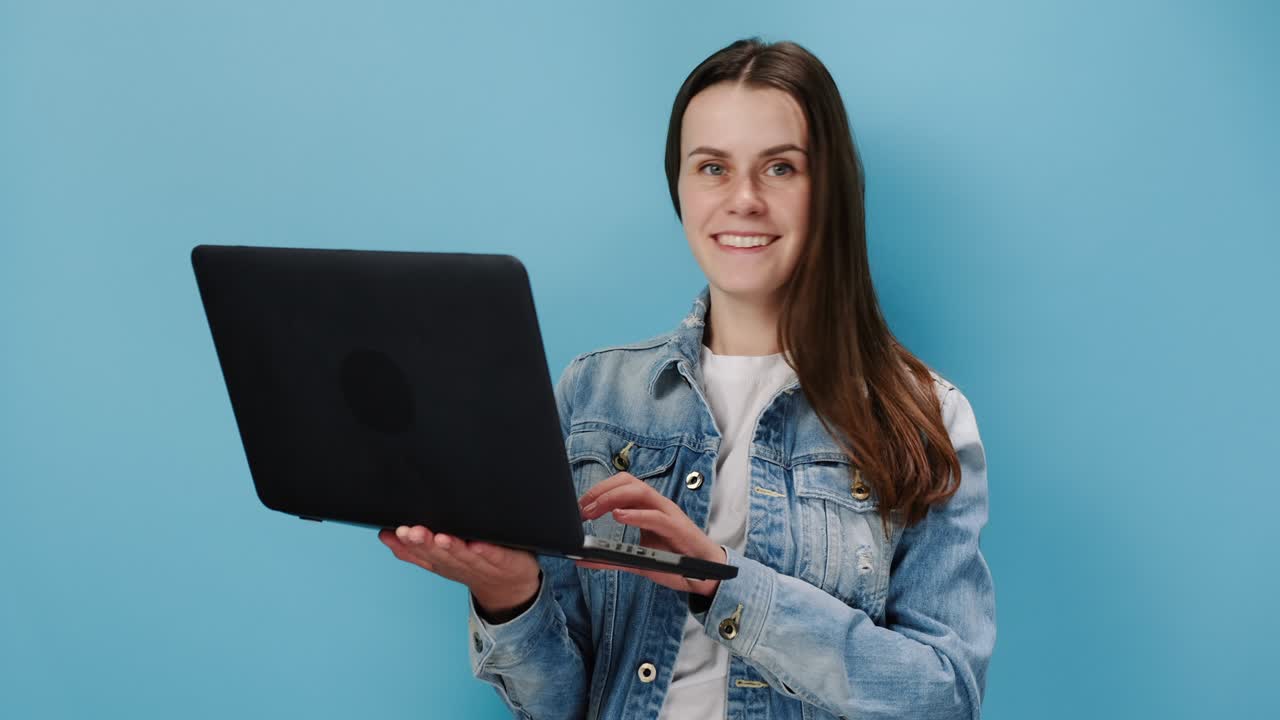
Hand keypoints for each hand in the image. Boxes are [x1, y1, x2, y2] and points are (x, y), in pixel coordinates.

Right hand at [378, 525, 541, 616]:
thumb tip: (385, 535)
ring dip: (451, 547)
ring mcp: (483, 564)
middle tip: (411, 531)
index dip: (408, 545)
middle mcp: (460, 565)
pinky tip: (476, 544)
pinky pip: (496, 556)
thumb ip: (414, 550)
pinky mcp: (507, 561)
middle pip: (440, 555)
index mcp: (443, 563)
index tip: (395, 532)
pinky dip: (486, 551)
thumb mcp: (441, 560)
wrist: (510, 587)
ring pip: (464, 555)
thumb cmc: (473, 564)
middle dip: (425, 543)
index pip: (422, 554)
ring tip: (439, 537)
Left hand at [577, 472, 726, 597]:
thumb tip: (582, 559)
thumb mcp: (636, 558)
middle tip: (583, 508)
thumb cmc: (674, 561)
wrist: (706, 574)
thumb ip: (611, 557)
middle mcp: (658, 505)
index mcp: (648, 507)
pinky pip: (655, 516)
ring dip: (613, 498)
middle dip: (602, 490)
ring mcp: (668, 514)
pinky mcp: (677, 528)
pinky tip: (619, 516)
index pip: (621, 485)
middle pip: (628, 481)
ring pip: (640, 492)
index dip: (598, 490)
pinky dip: (635, 514)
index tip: (580, 506)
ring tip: (595, 510)